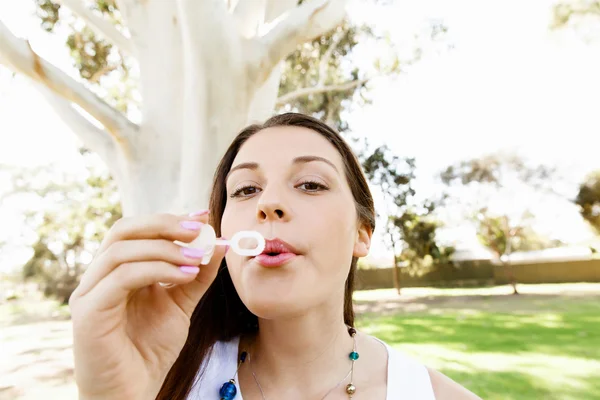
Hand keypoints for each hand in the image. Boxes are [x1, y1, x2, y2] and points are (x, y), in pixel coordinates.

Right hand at [69, 212, 225, 399]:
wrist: (133, 393)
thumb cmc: (150, 351)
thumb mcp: (181, 305)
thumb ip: (196, 275)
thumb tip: (219, 243)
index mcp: (117, 271)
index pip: (137, 230)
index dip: (170, 219)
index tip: (203, 217)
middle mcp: (98, 277)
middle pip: (123, 230)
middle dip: (164, 224)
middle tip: (200, 230)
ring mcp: (89, 293)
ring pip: (121, 250)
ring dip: (164, 248)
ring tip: (197, 257)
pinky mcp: (88, 313)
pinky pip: (122, 277)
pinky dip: (156, 269)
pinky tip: (185, 275)